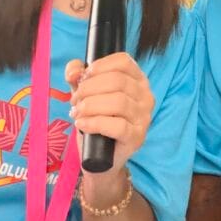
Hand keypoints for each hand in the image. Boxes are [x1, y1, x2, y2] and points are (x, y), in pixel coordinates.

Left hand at [66, 53, 154, 176]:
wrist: (99, 158)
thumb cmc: (96, 121)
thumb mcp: (86, 94)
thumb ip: (77, 77)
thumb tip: (74, 71)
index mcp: (137, 80)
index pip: (123, 61)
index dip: (100, 66)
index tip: (83, 77)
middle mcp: (146, 96)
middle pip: (118, 81)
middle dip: (89, 88)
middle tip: (75, 100)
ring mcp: (144, 118)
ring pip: (118, 102)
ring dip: (90, 105)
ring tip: (77, 113)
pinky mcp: (137, 137)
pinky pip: (117, 125)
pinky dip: (95, 122)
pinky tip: (82, 124)